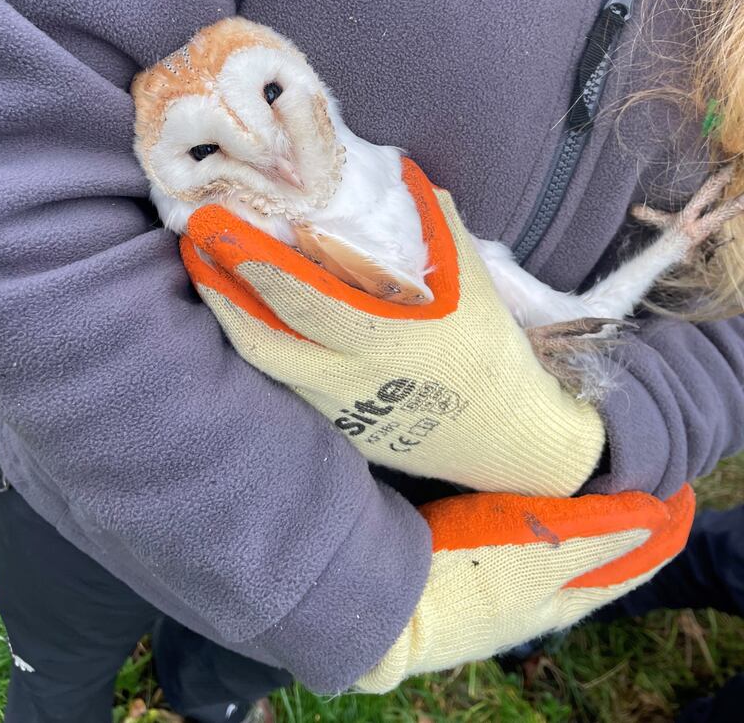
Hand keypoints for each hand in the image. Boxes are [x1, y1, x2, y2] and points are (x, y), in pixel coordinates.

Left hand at [182, 160, 604, 495]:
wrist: (512, 435)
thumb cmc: (492, 349)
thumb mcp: (472, 279)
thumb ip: (435, 224)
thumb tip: (401, 171)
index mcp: (380, 339)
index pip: (296, 297)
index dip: (249, 260)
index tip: (214, 225)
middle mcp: (347, 382)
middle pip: (258, 339)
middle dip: (218, 291)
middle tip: (195, 248)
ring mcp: (339, 414)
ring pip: (265, 366)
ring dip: (233, 319)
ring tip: (213, 278)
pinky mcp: (342, 433)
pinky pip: (288, 385)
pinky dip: (268, 346)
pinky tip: (255, 318)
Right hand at [357, 484, 694, 691]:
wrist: (377, 597)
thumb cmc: (464, 574)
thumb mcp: (541, 550)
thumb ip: (601, 533)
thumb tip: (662, 516)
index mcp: (566, 596)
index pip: (634, 560)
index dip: (663, 525)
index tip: (681, 483)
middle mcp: (539, 589)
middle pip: (599, 548)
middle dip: (625, 510)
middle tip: (637, 460)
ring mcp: (501, 575)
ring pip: (560, 536)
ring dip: (582, 502)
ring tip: (593, 461)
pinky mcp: (467, 553)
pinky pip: (520, 525)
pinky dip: (540, 500)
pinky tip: (528, 475)